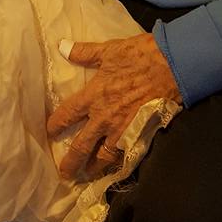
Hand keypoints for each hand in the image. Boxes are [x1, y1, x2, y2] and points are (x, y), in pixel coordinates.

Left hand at [47, 33, 182, 180]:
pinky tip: (114, 167)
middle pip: (81, 146)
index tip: (49, 131)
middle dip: (71, 161)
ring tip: (87, 175)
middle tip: (64, 173)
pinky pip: (124, 155)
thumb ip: (84, 52)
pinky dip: (117, 163)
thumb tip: (61, 46)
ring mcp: (122, 130)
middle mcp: (104, 118)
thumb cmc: (140, 56)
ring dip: (93, 167)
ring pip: (103, 156)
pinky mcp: (139, 134)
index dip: (55, 125)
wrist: (172, 65)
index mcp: (94, 96)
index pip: (67, 115)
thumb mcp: (110, 50)